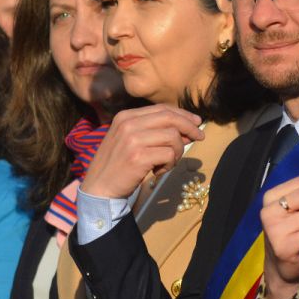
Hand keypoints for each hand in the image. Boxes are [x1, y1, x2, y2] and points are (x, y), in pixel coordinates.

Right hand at [81, 105, 203, 199]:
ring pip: (173, 137)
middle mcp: (128, 124)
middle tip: (200, 137)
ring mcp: (133, 139)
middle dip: (190, 127)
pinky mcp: (139, 156)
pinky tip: (158, 172)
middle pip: (170, 118)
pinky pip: (170, 155)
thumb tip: (187, 129)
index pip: (162, 109)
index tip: (196, 122)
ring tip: (166, 163)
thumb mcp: (131, 141)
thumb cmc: (118, 165)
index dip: (183, 115)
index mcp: (126, 116)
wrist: (99, 188)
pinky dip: (170, 165)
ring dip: (177, 152)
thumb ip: (155, 132)